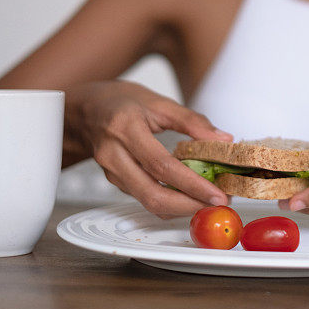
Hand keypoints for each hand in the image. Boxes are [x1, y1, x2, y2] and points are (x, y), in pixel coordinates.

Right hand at [66, 80, 232, 217]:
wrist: (85, 109)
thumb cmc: (121, 102)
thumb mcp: (159, 102)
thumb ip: (192, 121)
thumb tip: (223, 140)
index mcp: (126, 129)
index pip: (162, 166)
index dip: (192, 184)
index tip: (217, 194)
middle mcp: (114, 154)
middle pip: (152, 194)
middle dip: (188, 205)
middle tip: (217, 203)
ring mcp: (111, 171)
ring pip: (147, 201)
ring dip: (181, 207)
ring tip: (208, 199)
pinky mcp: (113, 181)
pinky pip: (143, 197)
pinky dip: (168, 201)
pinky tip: (188, 195)